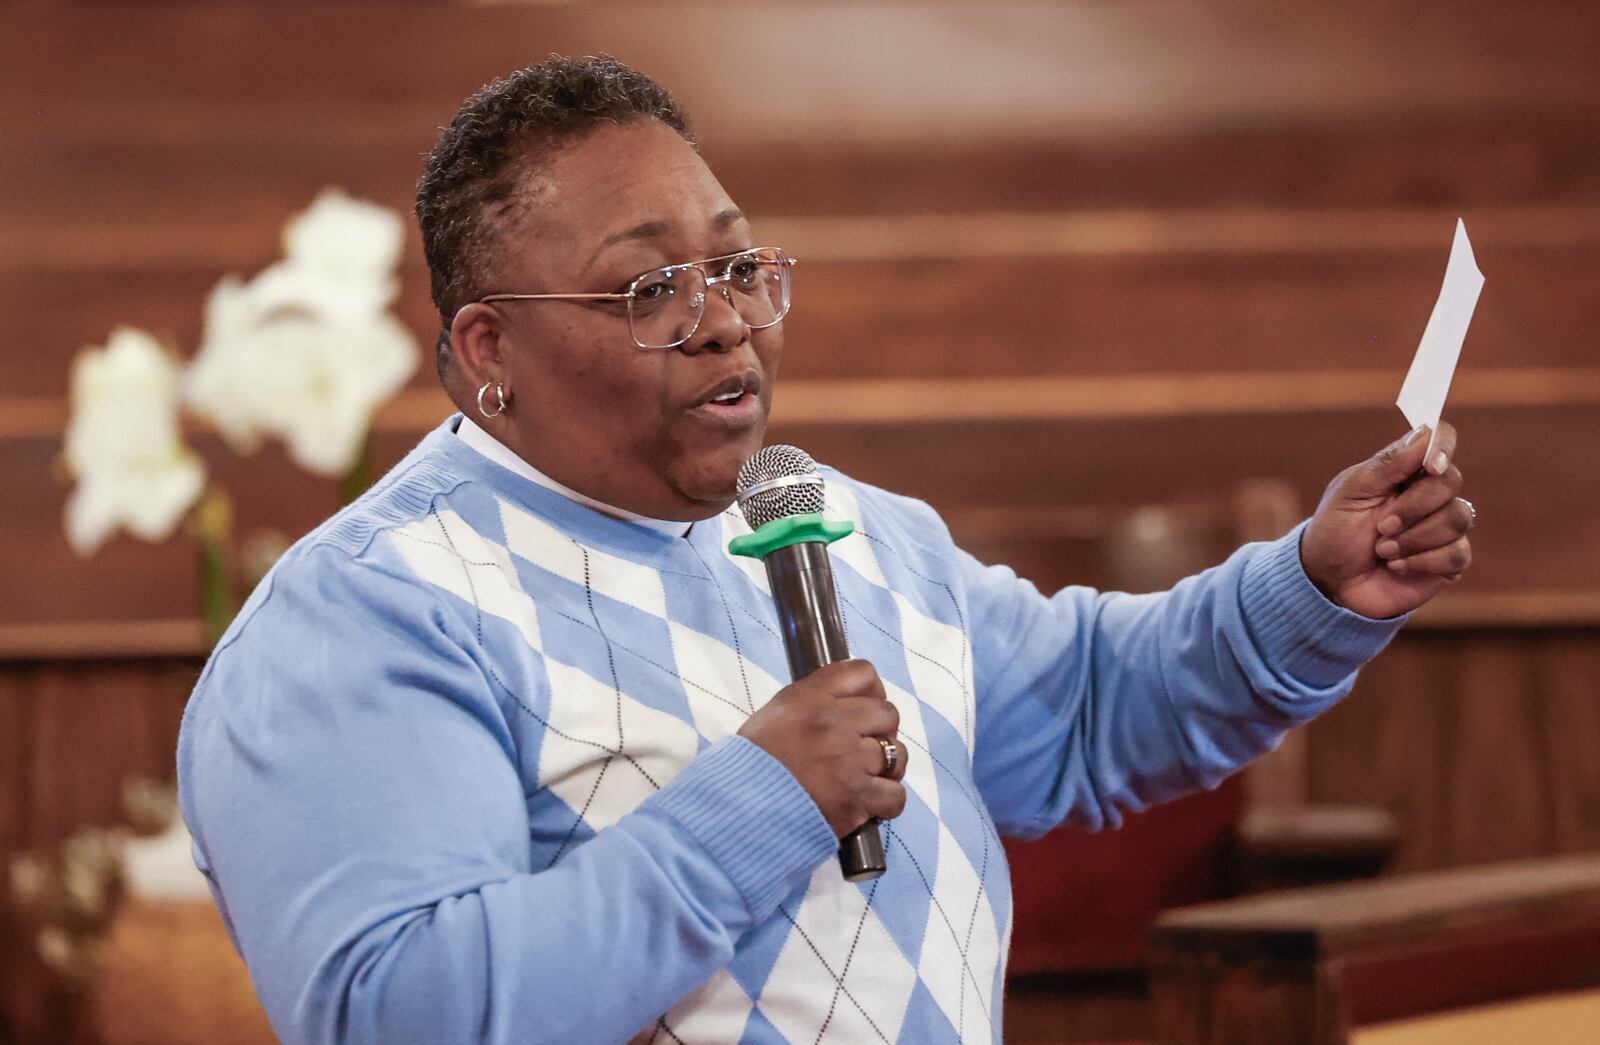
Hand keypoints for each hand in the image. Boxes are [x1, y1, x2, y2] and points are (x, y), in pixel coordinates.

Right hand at [737, 659, 907, 838]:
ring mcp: (850, 761)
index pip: (864, 673)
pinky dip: (887, 802)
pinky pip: (895, 796)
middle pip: (888, 714)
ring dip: (886, 768)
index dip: (871, 691)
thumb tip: (848, 703)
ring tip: (865, 778)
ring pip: (897, 755)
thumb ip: (813, 702)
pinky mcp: (856, 799)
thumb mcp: (777, 713)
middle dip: (881, 731)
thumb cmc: (753, 762)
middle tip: (863, 749)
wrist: (739, 808)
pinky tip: (869, 804)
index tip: (863, 710)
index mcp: (812, 697)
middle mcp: (836, 723)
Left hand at [1300, 422, 1473, 619]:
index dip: (1442, 446)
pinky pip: (1457, 552)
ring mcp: (1443, 526)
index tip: (1430, 466)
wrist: (1330, 582)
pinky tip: (1396, 566)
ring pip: (1458, 518)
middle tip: (1380, 527)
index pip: (1439, 438)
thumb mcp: (1350, 493)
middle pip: (1450, 482)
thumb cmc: (1336, 532)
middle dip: (1413, 507)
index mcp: (1404, 469)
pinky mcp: (1450, 559)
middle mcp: (1429, 493)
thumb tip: (1426, 431)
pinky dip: (1422, 561)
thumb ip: (1388, 464)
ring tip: (1382, 550)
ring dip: (1414, 538)